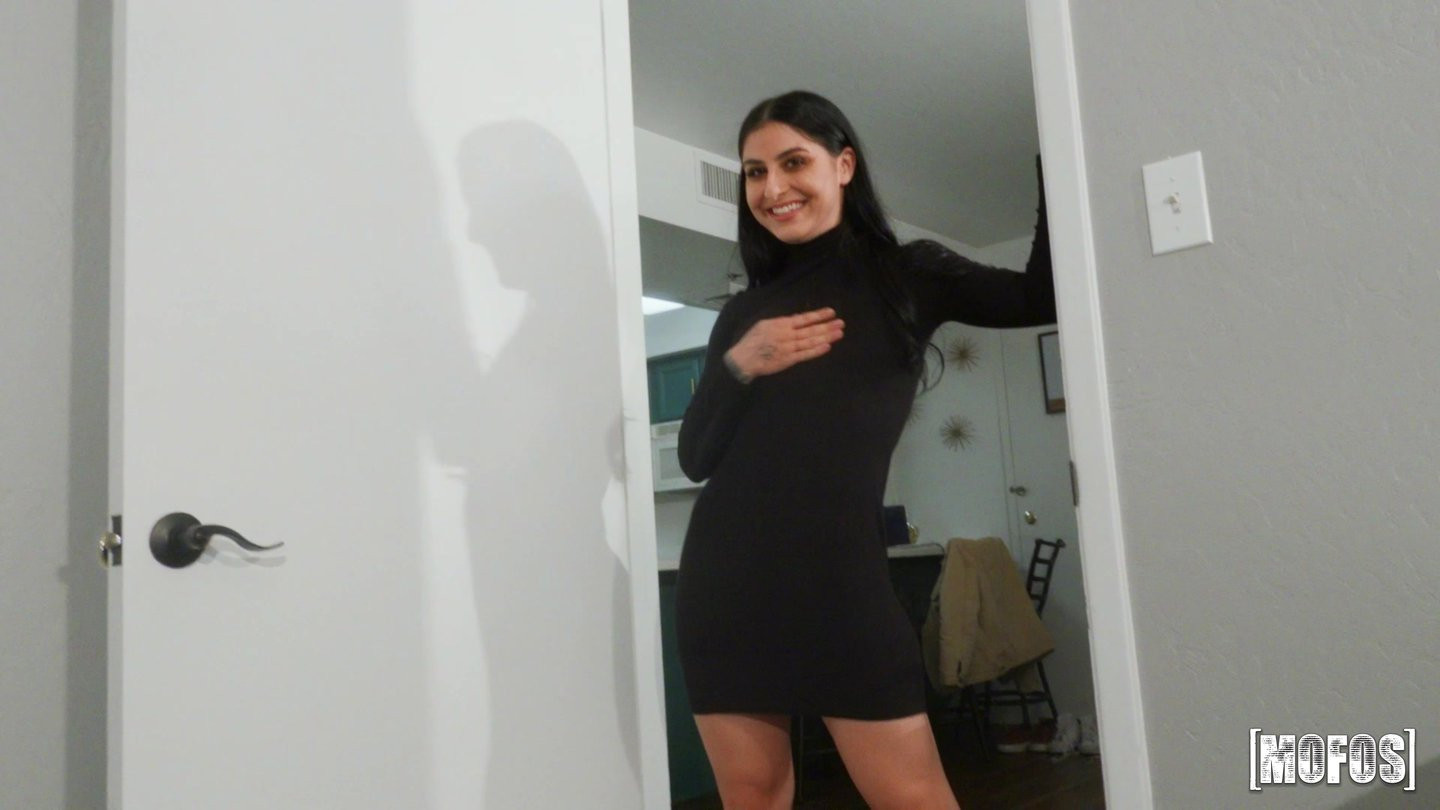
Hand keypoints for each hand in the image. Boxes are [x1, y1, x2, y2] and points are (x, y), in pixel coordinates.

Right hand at [724, 307, 843, 381]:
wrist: (743, 359)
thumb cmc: (752, 341)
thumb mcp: (764, 324)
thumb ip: (780, 322)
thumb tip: (795, 320)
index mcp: (781, 324)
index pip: (803, 318)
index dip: (818, 315)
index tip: (831, 312)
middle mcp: (787, 334)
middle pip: (811, 330)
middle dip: (827, 326)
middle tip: (841, 323)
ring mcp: (789, 348)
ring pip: (811, 341)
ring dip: (826, 337)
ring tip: (839, 333)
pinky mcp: (789, 360)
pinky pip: (805, 355)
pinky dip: (816, 351)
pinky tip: (827, 346)